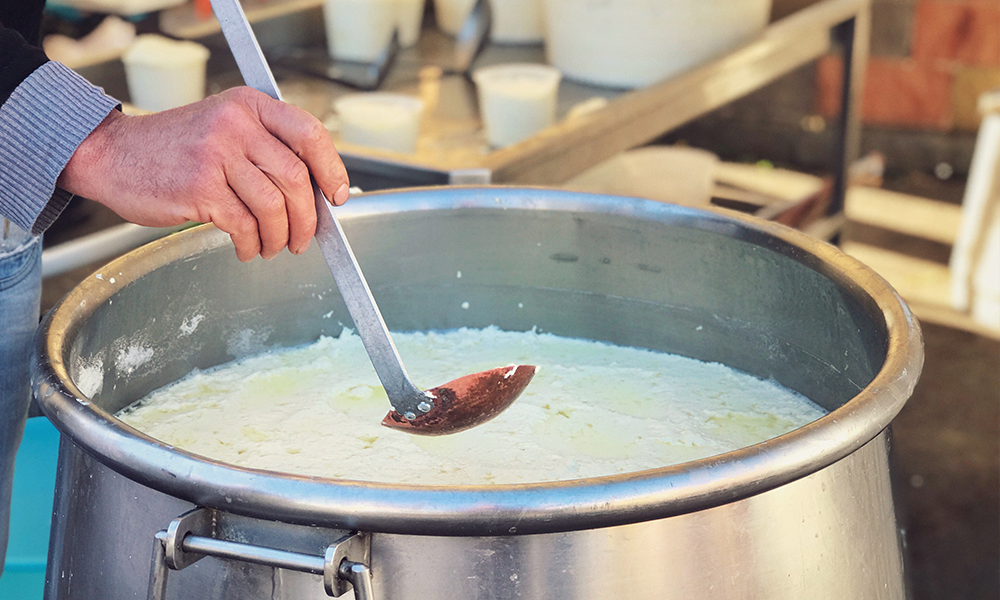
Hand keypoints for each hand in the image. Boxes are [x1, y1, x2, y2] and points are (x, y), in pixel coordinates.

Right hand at [57, 87, 349, 260]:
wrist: (113, 154)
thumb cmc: (175, 149)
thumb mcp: (223, 127)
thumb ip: (265, 148)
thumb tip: (315, 192)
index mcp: (249, 105)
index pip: (309, 133)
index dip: (332, 169)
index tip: (338, 196)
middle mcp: (235, 125)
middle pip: (295, 178)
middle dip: (307, 217)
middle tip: (304, 236)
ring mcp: (216, 155)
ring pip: (273, 206)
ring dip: (280, 236)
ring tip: (273, 246)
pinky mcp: (199, 188)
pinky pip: (244, 225)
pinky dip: (251, 244)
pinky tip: (246, 248)